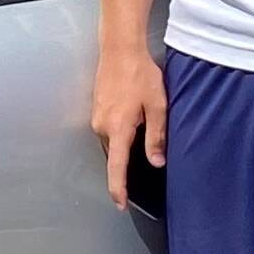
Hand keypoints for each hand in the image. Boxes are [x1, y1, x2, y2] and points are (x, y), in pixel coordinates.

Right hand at [94, 43, 167, 196]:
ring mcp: (96, 117)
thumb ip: (156, 137)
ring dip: (125, 143)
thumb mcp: (157, 107)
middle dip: (128, 162)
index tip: (120, 204)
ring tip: (142, 125)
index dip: (118, 188)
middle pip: (115, 155)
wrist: (120, 49)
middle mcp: (102, 126)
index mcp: (118, 129)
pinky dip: (120, 132)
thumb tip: (156, 161)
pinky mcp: (96, 109)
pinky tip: (132, 117)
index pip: (116, 167)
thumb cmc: (139, 74)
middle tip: (148, 151)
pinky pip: (108, 130)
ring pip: (112, 142)